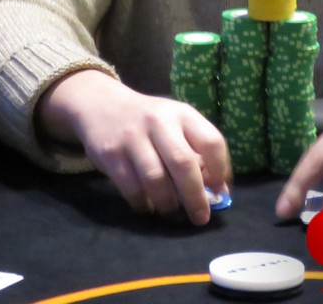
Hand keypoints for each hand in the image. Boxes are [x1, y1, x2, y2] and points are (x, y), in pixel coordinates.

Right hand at [36, 70, 230, 226]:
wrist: (102, 104)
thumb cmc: (150, 121)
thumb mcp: (176, 123)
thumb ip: (197, 151)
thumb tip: (219, 192)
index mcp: (183, 114)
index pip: (211, 141)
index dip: (220, 170)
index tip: (219, 191)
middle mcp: (159, 122)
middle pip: (183, 164)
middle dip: (195, 197)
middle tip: (200, 218)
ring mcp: (133, 137)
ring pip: (156, 179)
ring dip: (168, 204)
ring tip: (172, 213)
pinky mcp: (111, 154)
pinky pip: (132, 188)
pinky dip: (143, 204)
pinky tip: (148, 207)